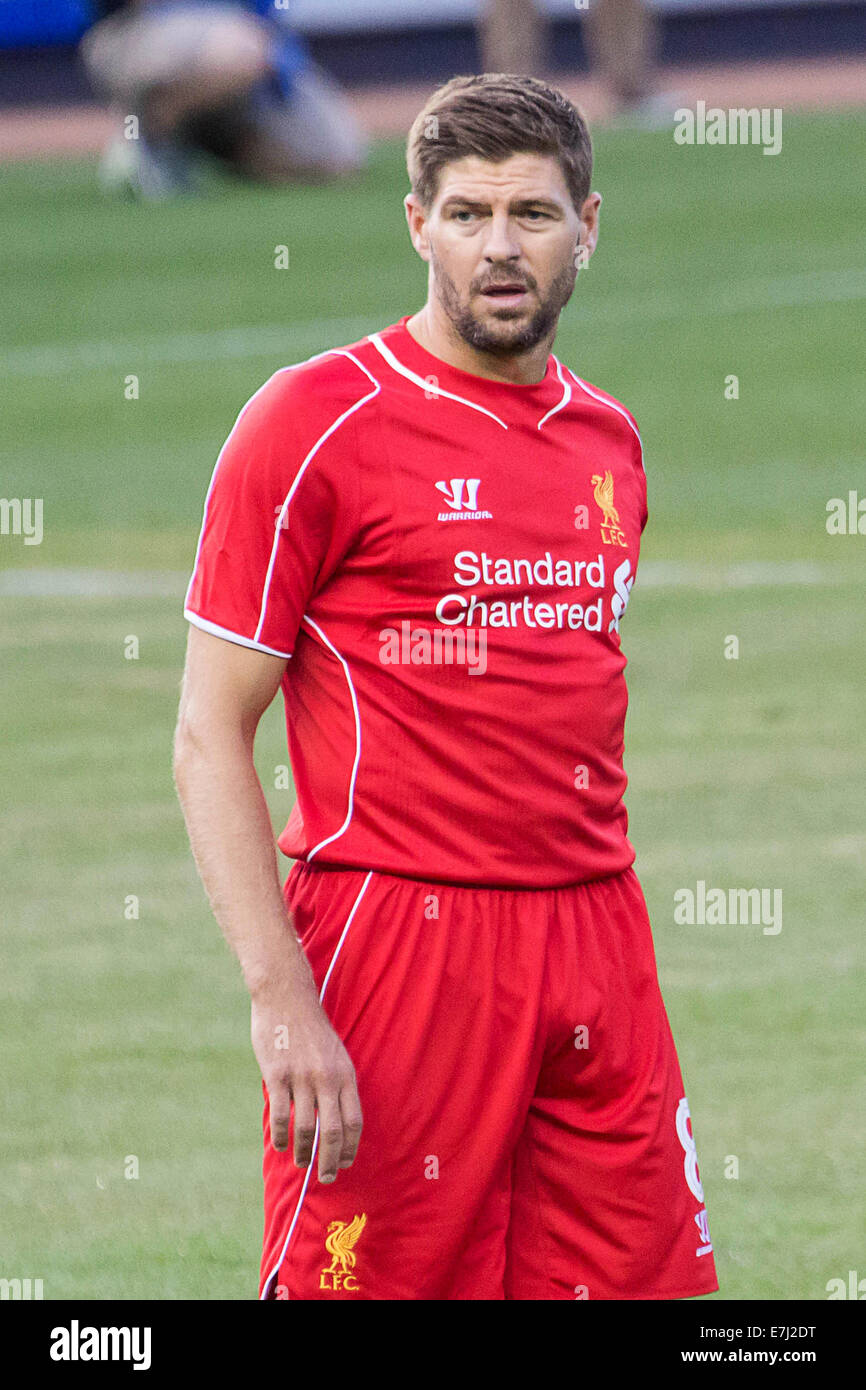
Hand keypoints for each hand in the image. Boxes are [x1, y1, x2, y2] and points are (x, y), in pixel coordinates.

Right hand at [251, 984, 362, 1183]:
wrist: (286, 996)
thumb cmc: (311, 1028)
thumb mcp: (335, 1053)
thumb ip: (338, 1082)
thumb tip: (338, 1118)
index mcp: (345, 1073)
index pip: (354, 1120)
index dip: (350, 1147)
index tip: (345, 1163)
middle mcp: (327, 1078)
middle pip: (333, 1131)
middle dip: (331, 1160)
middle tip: (327, 1178)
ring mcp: (301, 1077)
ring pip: (307, 1127)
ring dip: (305, 1152)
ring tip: (303, 1164)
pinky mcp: (277, 1075)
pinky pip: (280, 1115)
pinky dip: (281, 1135)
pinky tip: (281, 1145)